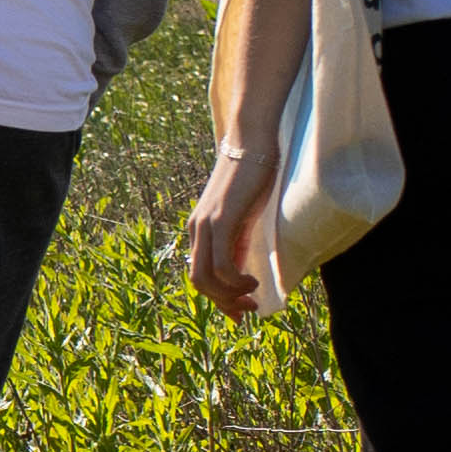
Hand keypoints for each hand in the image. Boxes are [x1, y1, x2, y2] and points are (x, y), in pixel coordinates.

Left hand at [185, 141, 274, 318]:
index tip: (240, 310)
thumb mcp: (243, 216)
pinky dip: (236, 281)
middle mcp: (197, 229)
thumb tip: (243, 272)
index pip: (200, 274)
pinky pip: (221, 265)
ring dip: (230, 296)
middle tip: (248, 309)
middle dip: (223, 302)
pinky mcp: (221, 220)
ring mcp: (206, 224)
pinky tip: (252, 280)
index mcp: (200, 229)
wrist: (252, 142)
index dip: (218, 298)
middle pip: (198, 282)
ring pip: (205, 278)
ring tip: (253, 295)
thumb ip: (239, 241)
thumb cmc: (253, 176)